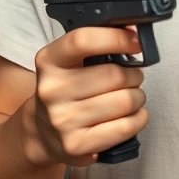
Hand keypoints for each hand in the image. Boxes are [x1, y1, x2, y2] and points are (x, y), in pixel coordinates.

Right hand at [27, 27, 148, 167]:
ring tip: (127, 98)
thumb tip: (134, 33)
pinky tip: (129, 116)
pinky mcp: (76, 145)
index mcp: (49, 61)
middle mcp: (52, 90)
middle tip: (130, 79)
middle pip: (116, 75)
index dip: (116, 38)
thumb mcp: (70, 61)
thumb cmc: (67, 90)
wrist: (40, 133)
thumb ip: (98, 44)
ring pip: (126, 101)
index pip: (83, 41)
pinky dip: (138, 118)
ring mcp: (62, 120)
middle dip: (134, 75)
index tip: (136, 41)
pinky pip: (126, 127)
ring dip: (137, 98)